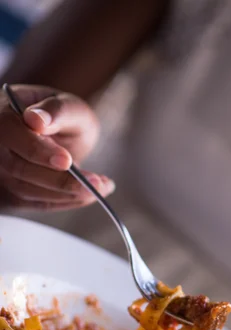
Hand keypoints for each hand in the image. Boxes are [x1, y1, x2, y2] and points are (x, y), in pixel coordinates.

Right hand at [0, 84, 114, 210]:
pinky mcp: (12, 194)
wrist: (55, 134)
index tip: (66, 161)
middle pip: (19, 169)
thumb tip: (36, 120)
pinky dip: (66, 201)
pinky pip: (36, 203)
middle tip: (97, 182)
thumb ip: (57, 109)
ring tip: (101, 187)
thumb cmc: (61, 116)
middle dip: (61, 180)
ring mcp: (0, 172)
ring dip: (67, 194)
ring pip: (27, 191)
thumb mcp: (68, 104)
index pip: (10, 132)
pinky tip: (89, 194)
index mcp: (1, 114)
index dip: (38, 150)